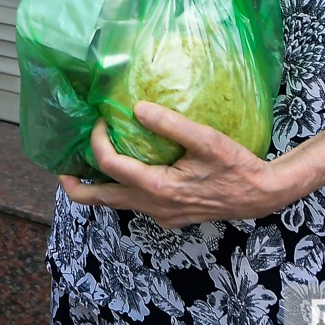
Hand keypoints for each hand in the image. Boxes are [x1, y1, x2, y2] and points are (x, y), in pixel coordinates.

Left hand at [58, 103, 290, 227]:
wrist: (263, 195)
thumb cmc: (238, 166)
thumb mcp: (207, 140)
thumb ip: (172, 124)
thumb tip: (138, 108)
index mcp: (159, 188)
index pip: (111, 166)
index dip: (97, 141)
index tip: (100, 120)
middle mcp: (154, 206)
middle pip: (101, 201)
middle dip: (76, 187)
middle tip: (60, 170)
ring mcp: (162, 215)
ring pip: (119, 204)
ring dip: (100, 187)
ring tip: (89, 166)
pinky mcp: (171, 216)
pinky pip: (137, 204)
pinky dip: (123, 190)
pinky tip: (129, 170)